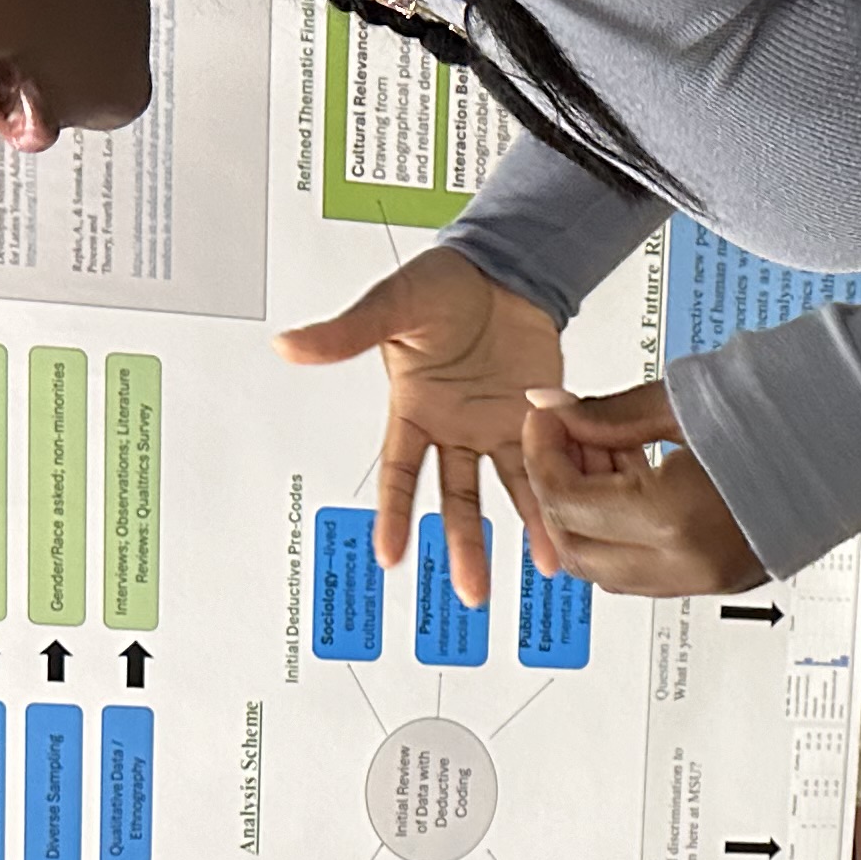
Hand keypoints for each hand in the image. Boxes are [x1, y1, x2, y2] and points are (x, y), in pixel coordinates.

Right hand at [273, 248, 562, 609]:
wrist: (502, 265)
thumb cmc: (444, 282)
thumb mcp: (393, 307)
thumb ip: (345, 334)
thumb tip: (288, 344)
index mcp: (413, 409)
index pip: (400, 473)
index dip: (394, 514)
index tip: (389, 557)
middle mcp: (453, 428)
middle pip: (457, 499)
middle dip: (463, 546)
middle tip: (472, 593)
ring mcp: (495, 426)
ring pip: (506, 491)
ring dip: (522, 532)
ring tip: (542, 571)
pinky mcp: (535, 418)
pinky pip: (546, 464)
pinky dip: (557, 492)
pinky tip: (572, 523)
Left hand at [519, 382, 769, 598]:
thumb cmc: (799, 404)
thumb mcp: (684, 400)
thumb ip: (606, 413)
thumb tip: (552, 407)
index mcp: (674, 517)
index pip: (567, 504)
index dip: (543, 456)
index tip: (546, 419)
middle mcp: (688, 563)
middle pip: (579, 551)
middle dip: (557, 495)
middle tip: (562, 441)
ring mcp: (709, 579)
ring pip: (608, 572)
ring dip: (589, 519)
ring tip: (604, 456)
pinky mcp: (726, 579)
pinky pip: (647, 572)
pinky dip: (624, 534)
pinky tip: (636, 480)